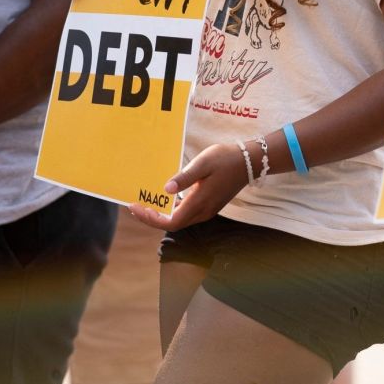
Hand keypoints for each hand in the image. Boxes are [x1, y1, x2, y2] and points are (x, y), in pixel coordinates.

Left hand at [129, 142, 249, 231]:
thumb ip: (184, 177)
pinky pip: (187, 214)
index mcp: (199, 202)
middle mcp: (203, 211)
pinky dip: (172, 210)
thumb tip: (165, 190)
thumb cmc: (225, 159)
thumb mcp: (203, 163)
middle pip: (173, 224)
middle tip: (135, 207)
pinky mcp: (209, 205)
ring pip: (180, 220)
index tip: (136, 207)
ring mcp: (207, 210)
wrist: (248, 162)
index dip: (151, 219)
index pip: (170, 221)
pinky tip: (165, 199)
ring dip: (162, 215)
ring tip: (146, 203)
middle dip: (152, 218)